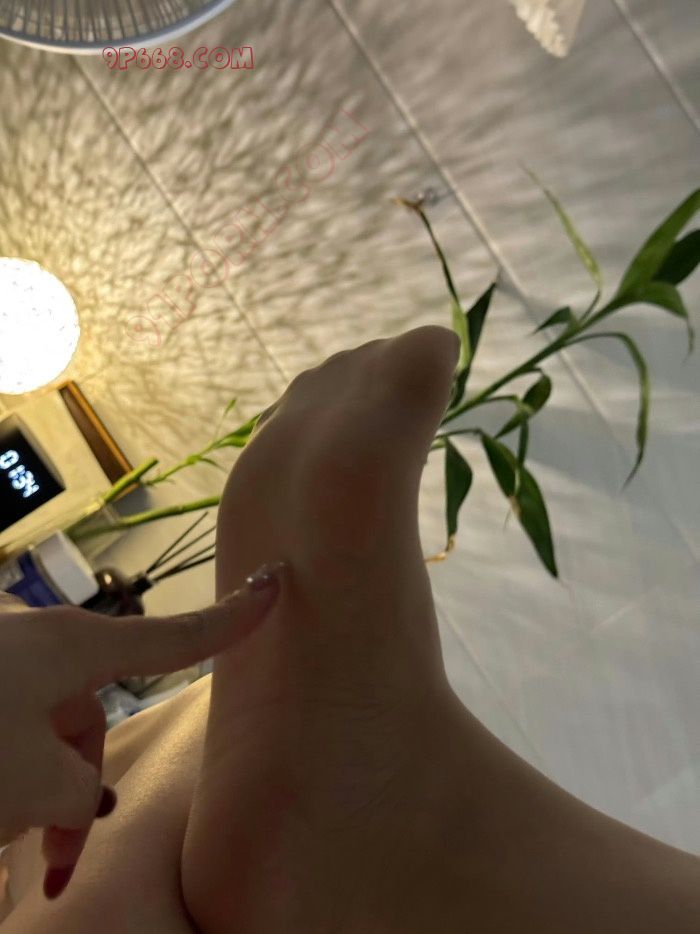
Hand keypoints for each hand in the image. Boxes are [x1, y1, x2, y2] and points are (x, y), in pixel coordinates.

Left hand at [0, 560, 284, 898]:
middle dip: (79, 792)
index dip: (230, 621)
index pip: (175, 637)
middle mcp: (38, 647)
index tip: (274, 586)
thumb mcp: (31, 780)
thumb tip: (76, 789)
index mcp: (74, 648)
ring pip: (34, 738)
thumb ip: (77, 787)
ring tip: (5, 856)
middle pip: (89, 718)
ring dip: (28, 802)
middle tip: (58, 868)